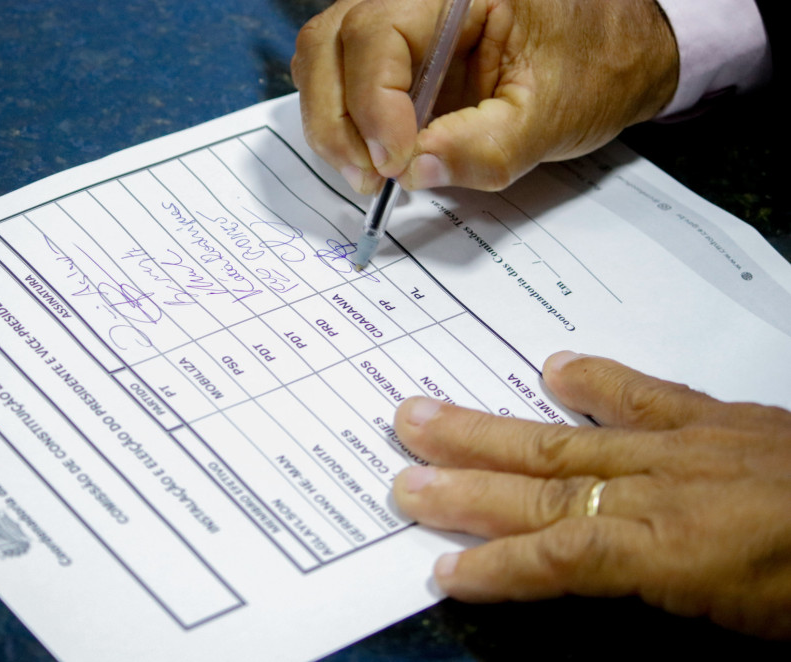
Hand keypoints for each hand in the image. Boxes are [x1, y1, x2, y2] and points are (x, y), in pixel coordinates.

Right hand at [291, 0, 678, 192]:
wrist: (615, 53)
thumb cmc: (594, 68)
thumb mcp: (549, 117)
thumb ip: (483, 148)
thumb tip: (413, 172)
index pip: (377, 35)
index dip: (375, 107)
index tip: (397, 164)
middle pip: (329, 43)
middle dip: (338, 121)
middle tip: (372, 178)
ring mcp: (398, 20)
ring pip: (321, 58)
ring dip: (331, 125)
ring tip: (370, 173)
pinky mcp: (394, 53)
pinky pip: (339, 78)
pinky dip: (343, 124)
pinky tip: (375, 157)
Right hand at [392, 351, 790, 638]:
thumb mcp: (743, 626)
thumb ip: (659, 593)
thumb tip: (592, 581)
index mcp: (672, 551)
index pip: (559, 556)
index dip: (496, 566)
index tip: (440, 571)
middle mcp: (662, 490)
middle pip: (543, 487)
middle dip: (466, 485)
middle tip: (400, 473)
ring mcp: (685, 446)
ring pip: (569, 439)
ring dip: (492, 430)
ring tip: (426, 412)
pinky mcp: (717, 418)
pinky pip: (646, 395)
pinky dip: (596, 383)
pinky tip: (553, 369)